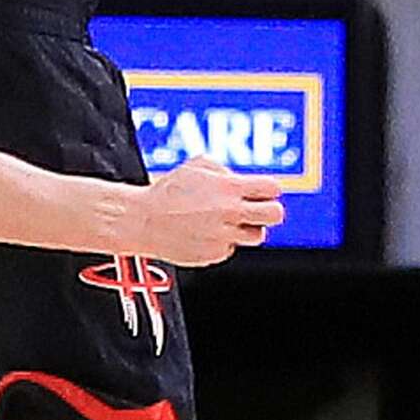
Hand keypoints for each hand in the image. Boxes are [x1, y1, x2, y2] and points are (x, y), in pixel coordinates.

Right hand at [132, 157, 284, 266]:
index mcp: (227, 188)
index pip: (272, 188)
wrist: (144, 220)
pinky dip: (223, 240)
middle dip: (270, 210)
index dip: (269, 188)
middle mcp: (229, 213)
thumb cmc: (166, 192)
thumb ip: (224, 171)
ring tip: (227, 220)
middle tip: (258, 208)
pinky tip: (206, 231)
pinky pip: (230, 247)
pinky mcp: (215, 254)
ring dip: (247, 227)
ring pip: (256, 236)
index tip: (263, 190)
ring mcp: (224, 235)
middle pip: (275, 214)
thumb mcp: (197, 165)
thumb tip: (240, 180)